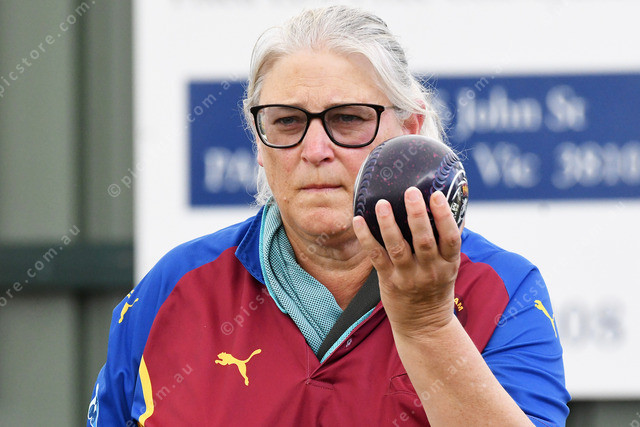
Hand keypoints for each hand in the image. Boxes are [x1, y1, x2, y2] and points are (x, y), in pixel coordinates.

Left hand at [353, 187, 461, 338]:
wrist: (424, 326)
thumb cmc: (436, 289)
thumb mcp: (449, 267)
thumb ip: (445, 242)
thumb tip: (443, 204)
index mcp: (448, 264)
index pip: (450, 238)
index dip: (444, 216)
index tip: (436, 195)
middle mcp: (430, 270)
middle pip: (423, 240)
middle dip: (416, 215)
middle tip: (410, 192)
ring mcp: (408, 276)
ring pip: (397, 247)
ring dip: (388, 224)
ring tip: (382, 203)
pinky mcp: (388, 281)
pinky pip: (376, 256)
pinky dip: (366, 238)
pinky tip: (358, 220)